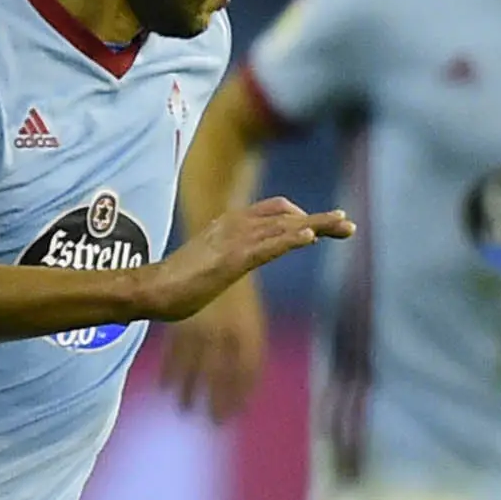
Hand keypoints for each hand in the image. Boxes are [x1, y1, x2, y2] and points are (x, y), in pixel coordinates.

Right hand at [139, 196, 350, 323]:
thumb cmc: (178, 282)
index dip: (302, 215)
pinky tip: (310, 239)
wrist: (152, 290)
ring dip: (316, 225)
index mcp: (230, 224)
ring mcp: (234, 242)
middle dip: (320, 219)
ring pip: (283, 227)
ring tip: (343, 225)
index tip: (324, 228)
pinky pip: (267, 247)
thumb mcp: (211, 262)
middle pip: (286, 214)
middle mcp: (235, 225)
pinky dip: (290, 240)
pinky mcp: (231, 261)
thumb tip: (239, 262)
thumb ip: (229, 257)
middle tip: (348, 224)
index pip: (275, 210)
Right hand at [159, 275, 266, 423]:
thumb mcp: (250, 318)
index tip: (234, 414)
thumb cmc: (238, 290)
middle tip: (212, 421)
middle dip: (216, 401)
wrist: (221, 253)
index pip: (247, 373)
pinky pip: (176, 352)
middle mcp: (227, 334)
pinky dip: (171, 371)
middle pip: (222, 376)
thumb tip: (245, 381)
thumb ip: (248, 347)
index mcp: (249, 332)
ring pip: (195, 367)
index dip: (240, 395)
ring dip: (189, 391)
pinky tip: (167, 387)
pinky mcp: (183, 321)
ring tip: (184, 408)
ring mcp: (203, 328)